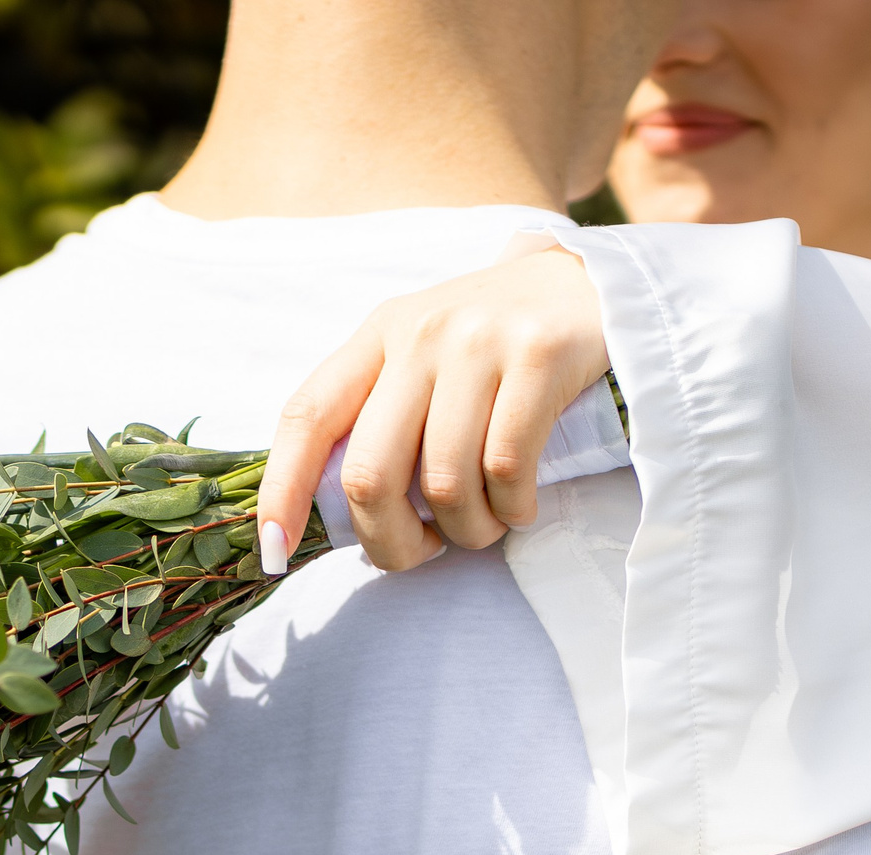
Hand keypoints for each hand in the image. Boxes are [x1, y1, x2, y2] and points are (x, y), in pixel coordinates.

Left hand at [258, 244, 607, 571]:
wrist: (597, 285)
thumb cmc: (503, 347)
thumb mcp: (430, 360)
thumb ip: (387, 417)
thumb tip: (346, 514)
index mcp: (378, 336)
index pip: (307, 417)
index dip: (281, 491)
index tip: (273, 551)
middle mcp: (419, 332)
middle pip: (369, 473)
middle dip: (390, 541)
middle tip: (423, 553)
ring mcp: (478, 341)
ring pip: (443, 482)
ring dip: (465, 531)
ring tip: (485, 526)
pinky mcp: (539, 355)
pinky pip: (506, 467)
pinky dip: (511, 509)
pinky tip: (520, 507)